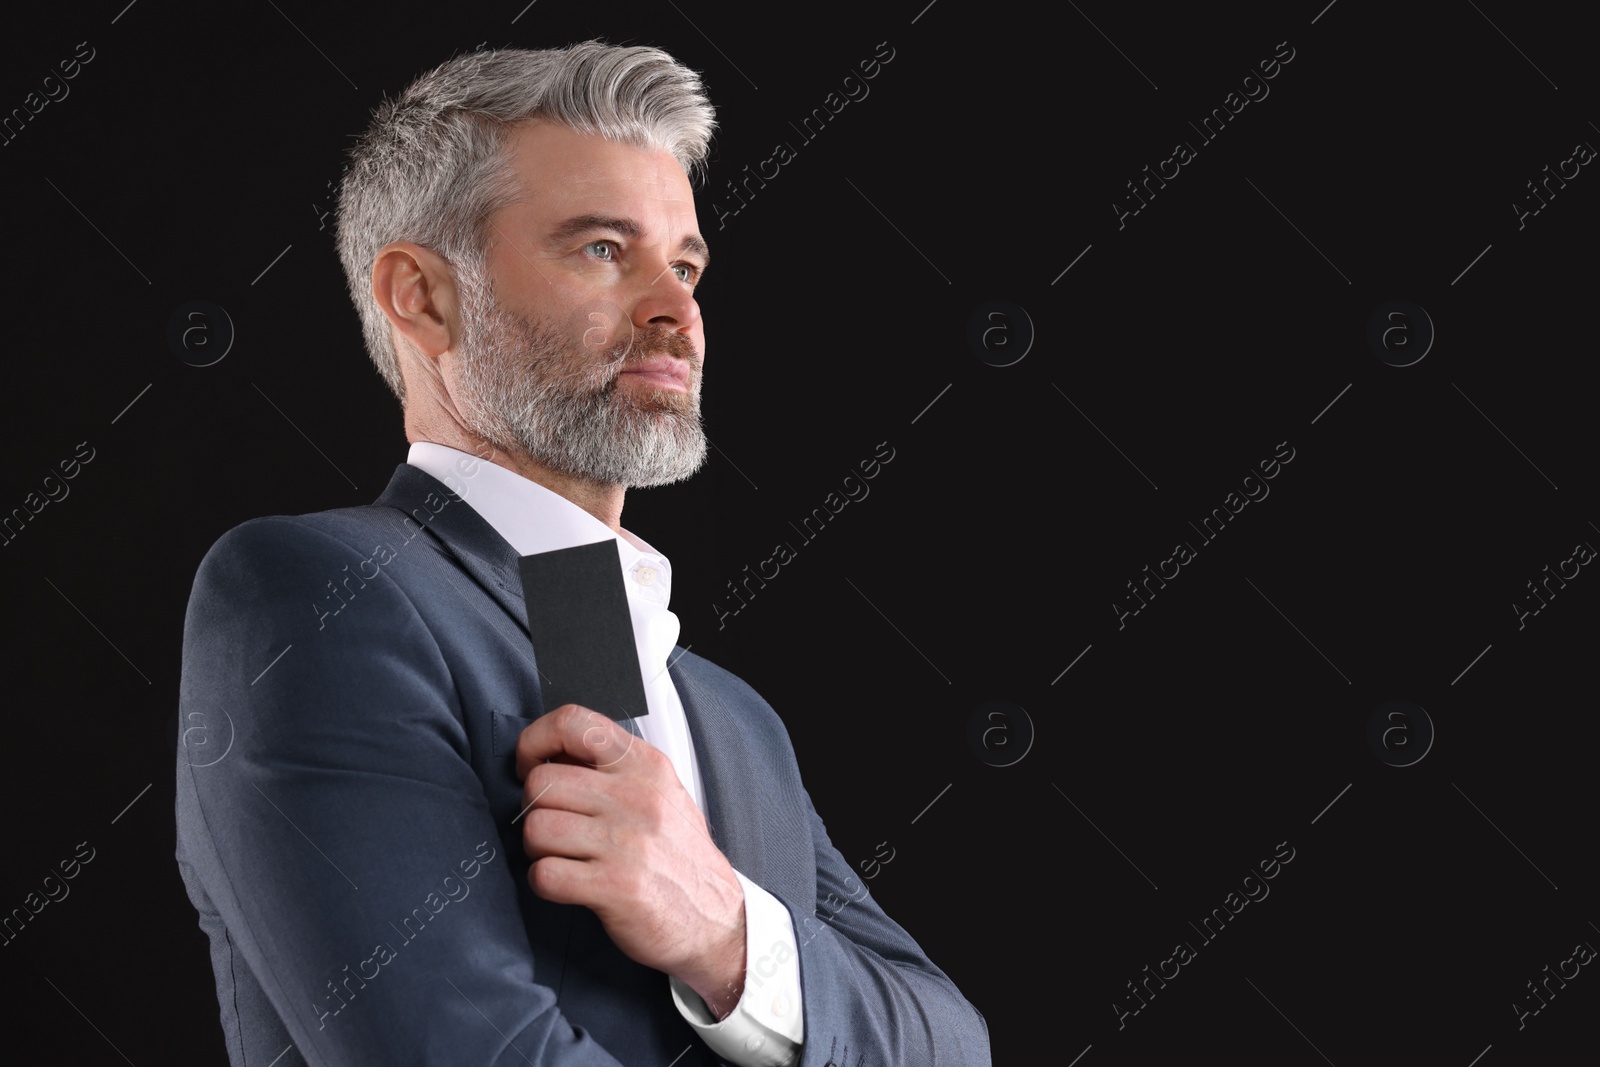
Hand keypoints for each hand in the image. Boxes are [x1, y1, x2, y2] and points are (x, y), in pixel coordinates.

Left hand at [514, 704, 746, 1016]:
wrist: (716, 919)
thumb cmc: (677, 855)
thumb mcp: (660, 792)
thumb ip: (611, 767)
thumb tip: (547, 753)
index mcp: (646, 764)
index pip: (573, 722)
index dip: (534, 741)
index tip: (530, 766)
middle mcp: (637, 796)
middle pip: (541, 782)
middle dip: (533, 809)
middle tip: (552, 827)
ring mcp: (627, 842)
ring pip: (536, 828)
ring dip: (536, 848)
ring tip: (561, 857)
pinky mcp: (616, 887)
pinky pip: (545, 874)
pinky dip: (544, 882)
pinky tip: (567, 884)